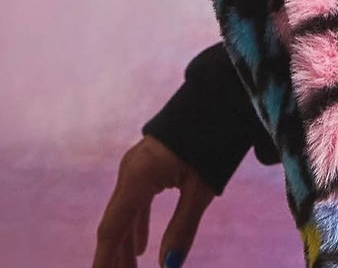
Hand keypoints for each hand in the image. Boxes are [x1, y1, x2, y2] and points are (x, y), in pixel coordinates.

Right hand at [92, 135, 215, 267]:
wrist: (220, 99)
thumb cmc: (213, 141)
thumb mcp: (200, 188)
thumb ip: (183, 228)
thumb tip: (169, 266)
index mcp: (138, 176)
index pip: (112, 228)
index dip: (104, 260)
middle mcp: (130, 170)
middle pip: (115, 223)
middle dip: (114, 257)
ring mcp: (137, 165)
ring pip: (125, 212)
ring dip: (126, 244)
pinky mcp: (148, 163)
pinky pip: (136, 200)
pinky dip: (138, 224)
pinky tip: (142, 246)